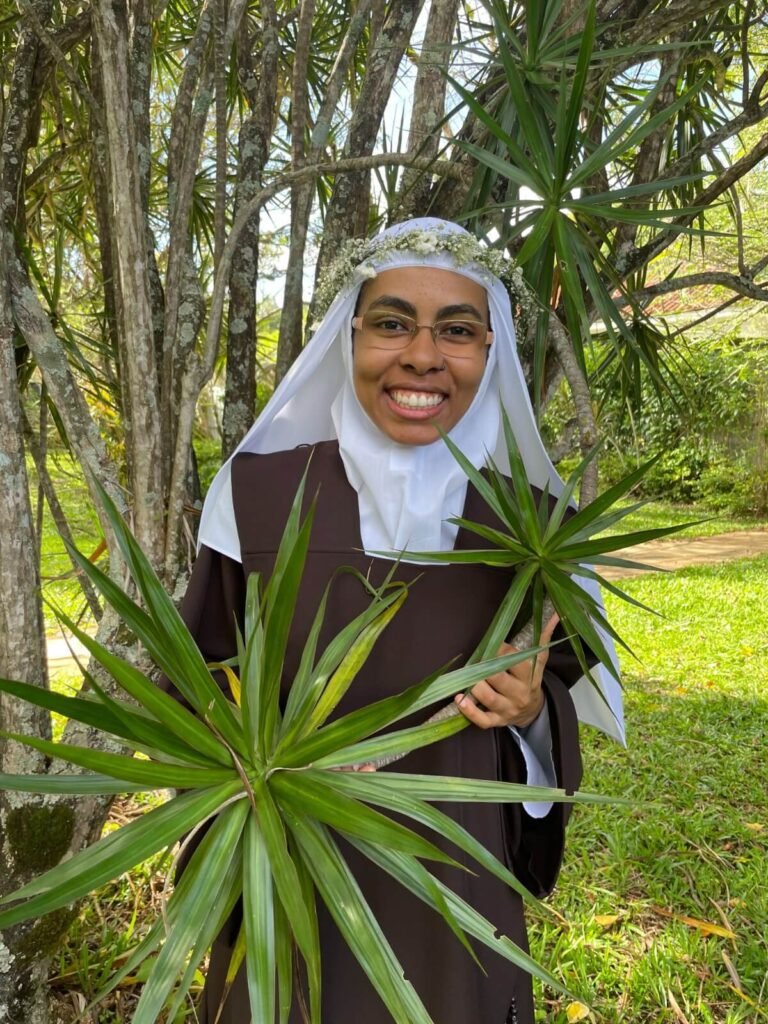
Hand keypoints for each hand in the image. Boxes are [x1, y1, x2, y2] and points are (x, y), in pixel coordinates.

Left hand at [454, 614, 559, 729]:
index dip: (499, 650)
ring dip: (474, 686)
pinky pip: (483, 720)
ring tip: (466, 676)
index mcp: (530, 676)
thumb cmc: (531, 678)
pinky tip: (459, 699)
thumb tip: (554, 615)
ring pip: (489, 698)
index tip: (493, 645)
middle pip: (499, 679)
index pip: (514, 660)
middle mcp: (519, 693)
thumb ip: (543, 636)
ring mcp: (507, 709)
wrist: (533, 710)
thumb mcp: (538, 659)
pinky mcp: (497, 721)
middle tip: (475, 660)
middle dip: (483, 667)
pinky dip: (469, 711)